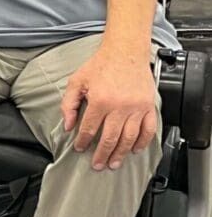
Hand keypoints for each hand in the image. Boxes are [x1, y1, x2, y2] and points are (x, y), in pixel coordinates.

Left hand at [61, 48, 157, 170]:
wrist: (125, 51)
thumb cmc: (101, 64)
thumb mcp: (77, 81)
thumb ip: (68, 104)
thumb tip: (68, 125)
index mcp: (100, 101)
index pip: (90, 129)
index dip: (83, 142)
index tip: (79, 148)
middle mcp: (120, 106)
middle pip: (110, 138)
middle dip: (102, 154)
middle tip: (98, 165)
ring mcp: (136, 107)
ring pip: (129, 137)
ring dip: (121, 153)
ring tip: (114, 163)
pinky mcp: (148, 106)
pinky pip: (148, 129)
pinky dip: (143, 142)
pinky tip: (135, 150)